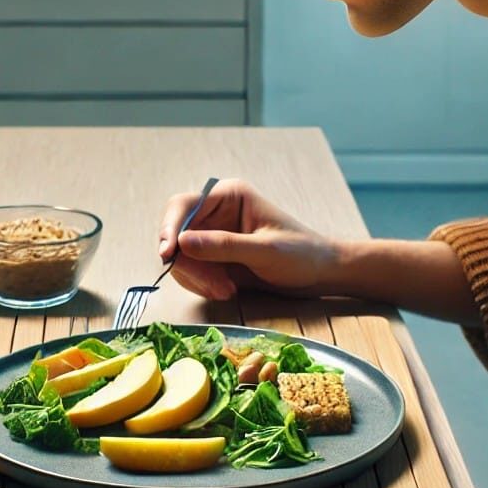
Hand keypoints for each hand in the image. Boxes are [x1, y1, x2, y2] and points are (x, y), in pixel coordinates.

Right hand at [157, 178, 338, 299]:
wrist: (319, 274)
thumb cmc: (301, 255)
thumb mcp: (265, 251)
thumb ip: (224, 246)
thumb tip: (182, 243)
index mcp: (228, 196)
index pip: (183, 205)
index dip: (170, 228)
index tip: (168, 254)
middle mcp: (215, 211)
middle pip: (177, 234)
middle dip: (189, 263)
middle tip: (214, 287)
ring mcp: (212, 235)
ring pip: (181, 256)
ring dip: (197, 278)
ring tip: (226, 291)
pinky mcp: (213, 257)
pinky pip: (191, 270)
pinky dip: (202, 284)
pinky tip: (225, 290)